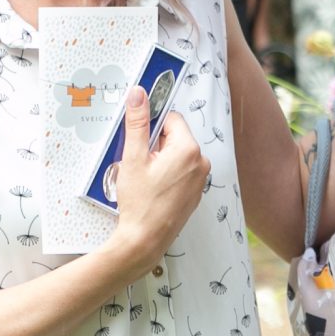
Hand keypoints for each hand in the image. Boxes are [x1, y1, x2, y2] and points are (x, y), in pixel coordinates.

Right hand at [108, 87, 206, 263]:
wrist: (145, 240)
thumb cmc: (140, 203)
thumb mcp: (133, 158)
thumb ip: (137, 123)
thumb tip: (138, 95)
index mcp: (188, 149)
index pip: (171, 119)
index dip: (151, 127)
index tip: (139, 140)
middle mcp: (200, 162)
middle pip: (174, 137)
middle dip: (155, 144)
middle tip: (139, 163)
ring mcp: (200, 179)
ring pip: (176, 155)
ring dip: (159, 160)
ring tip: (145, 178)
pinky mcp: (195, 193)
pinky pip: (181, 172)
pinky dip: (166, 174)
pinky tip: (153, 189)